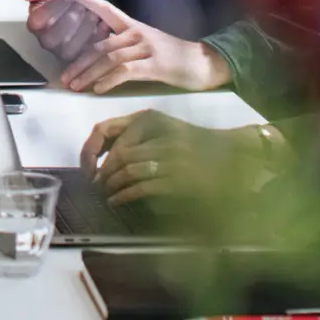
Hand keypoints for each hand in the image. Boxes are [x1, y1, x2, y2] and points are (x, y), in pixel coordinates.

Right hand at [20, 0, 111, 61]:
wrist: (78, 12)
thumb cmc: (61, 2)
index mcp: (35, 25)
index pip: (39, 18)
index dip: (55, 5)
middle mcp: (45, 42)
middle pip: (54, 37)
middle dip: (70, 19)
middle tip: (82, 5)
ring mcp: (63, 53)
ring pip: (71, 48)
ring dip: (84, 29)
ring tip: (94, 14)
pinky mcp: (81, 59)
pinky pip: (88, 53)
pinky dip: (97, 38)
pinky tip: (103, 24)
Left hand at [53, 0, 230, 92]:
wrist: (204, 64)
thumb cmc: (173, 57)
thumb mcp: (146, 45)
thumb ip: (125, 46)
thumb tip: (97, 54)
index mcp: (134, 26)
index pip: (107, 9)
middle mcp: (138, 33)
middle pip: (100, 44)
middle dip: (79, 62)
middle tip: (63, 77)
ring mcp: (147, 48)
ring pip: (109, 58)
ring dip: (89, 73)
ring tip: (75, 86)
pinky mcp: (156, 65)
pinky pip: (125, 71)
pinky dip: (108, 80)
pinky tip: (98, 89)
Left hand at [81, 111, 267, 206]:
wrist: (233, 156)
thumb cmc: (196, 144)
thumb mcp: (164, 129)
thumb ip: (138, 137)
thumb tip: (102, 157)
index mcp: (150, 119)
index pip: (106, 129)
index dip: (90, 150)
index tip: (86, 167)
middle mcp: (159, 135)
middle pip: (117, 155)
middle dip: (101, 173)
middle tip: (95, 185)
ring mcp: (170, 158)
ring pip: (127, 171)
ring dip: (110, 186)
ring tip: (106, 194)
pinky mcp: (178, 180)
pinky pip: (141, 188)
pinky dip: (123, 196)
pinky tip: (117, 201)